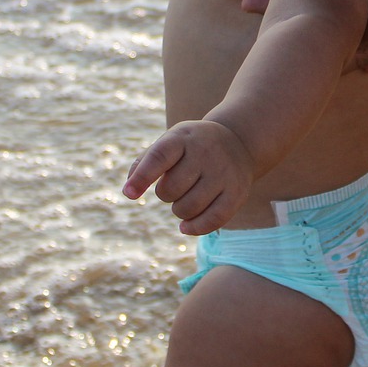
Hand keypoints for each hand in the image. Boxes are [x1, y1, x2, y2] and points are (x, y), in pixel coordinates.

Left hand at [122, 119, 254, 235]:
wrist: (238, 140)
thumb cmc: (191, 146)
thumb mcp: (170, 142)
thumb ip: (145, 162)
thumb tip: (129, 190)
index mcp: (183, 138)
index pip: (159, 157)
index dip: (142, 177)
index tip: (129, 194)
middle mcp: (206, 153)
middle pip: (171, 189)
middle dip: (165, 194)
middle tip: (174, 186)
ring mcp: (223, 173)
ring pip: (188, 208)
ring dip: (179, 210)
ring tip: (185, 199)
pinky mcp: (237, 193)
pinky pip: (213, 220)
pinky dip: (195, 228)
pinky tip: (185, 226)